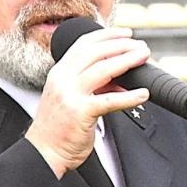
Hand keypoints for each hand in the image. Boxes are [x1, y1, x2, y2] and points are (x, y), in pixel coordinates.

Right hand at [26, 25, 150, 176]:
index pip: (83, 44)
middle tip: (140, 45)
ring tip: (143, 58)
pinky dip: (129, 96)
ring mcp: (70, 94)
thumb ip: (92, 86)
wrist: (43, 152)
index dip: (107, 35)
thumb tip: (120, 79)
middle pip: (95, 52)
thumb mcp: (70, 98)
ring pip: (103, 69)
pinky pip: (110, 100)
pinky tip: (142, 94)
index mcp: (60, 73)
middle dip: (122, 45)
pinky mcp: (80, 112)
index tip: (125, 33)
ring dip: (127, 60)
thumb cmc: (57, 129)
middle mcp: (63, 79)